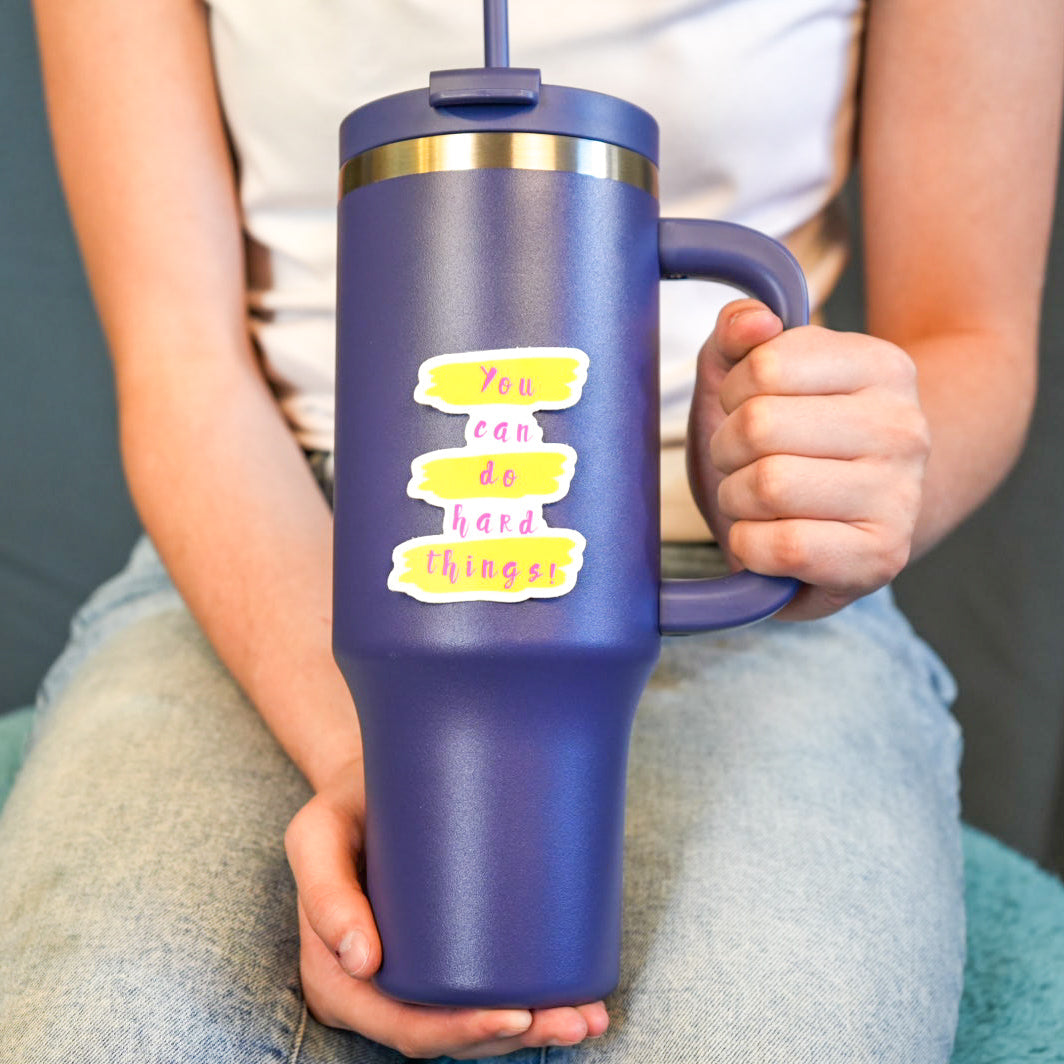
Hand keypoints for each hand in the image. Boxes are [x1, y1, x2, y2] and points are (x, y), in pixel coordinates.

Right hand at [284, 757, 608, 1058]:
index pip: (403, 1027)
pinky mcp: (446, 950)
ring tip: (589, 1016)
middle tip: (576, 1018)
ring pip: (475, 1023)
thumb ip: (324, 889)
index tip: (515, 1016)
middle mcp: (379, 989)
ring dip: (534, 1031)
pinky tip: (577, 1002)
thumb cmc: (341, 807)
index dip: (459, 1034)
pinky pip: (484, 990)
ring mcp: (416, 973)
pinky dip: (531, 1005)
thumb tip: (362, 961)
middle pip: (450, 1034)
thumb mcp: (316, 836)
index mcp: (340, 979)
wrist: (367, 779)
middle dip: (514, 1037)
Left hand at [687, 298, 930, 620]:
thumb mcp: (749, 378)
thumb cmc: (784, 445)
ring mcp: (900, 496)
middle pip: (759, 427)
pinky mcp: (881, 558)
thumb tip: (754, 321)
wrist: (839, 523)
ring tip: (759, 501)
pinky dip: (750, 545)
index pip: (764, 365)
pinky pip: (782, 546)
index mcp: (882, 366)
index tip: (749, 410)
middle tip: (747, 463)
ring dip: (736, 499)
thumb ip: (738, 332)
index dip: (732, 395)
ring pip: (767, 487)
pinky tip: (768, 538)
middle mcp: (904, 427)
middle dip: (727, 450)